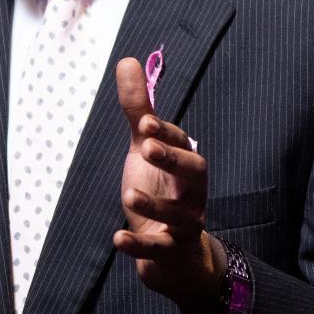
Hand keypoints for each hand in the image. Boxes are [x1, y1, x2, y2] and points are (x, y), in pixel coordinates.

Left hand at [113, 57, 225, 313]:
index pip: (182, 143)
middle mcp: (191, 192)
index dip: (165, 133)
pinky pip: (158, 249)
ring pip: (180, 215)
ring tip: (128, 194)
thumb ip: (138, 108)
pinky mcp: (170, 251)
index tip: (144, 122)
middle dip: (173, 159)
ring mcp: (184, 224)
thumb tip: (128, 60)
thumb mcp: (144, 146)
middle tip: (146, 147)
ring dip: (155, 204)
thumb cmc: (159, 188)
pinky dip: (139, 245)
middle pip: (195, 174)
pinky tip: (118, 237)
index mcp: (184, 164)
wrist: (172, 253)